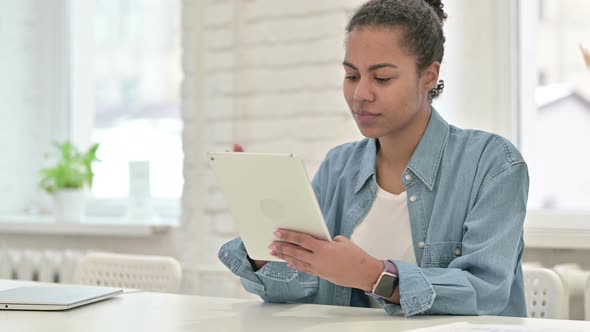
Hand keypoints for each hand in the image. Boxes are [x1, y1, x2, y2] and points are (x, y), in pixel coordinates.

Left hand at [269, 229, 383, 290]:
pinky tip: (289, 263)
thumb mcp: (341, 241)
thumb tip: (318, 241)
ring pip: (297, 262)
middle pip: (295, 252)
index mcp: (323, 248)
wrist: (364, 273)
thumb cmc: (356, 255)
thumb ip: (327, 240)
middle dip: (282, 248)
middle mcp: (318, 259)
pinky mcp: (321, 275)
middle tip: (271, 244)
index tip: (277, 233)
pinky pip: (304, 269)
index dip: (288, 236)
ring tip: (275, 254)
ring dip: (285, 257)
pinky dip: (296, 265)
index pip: (301, 240)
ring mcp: (318, 269)